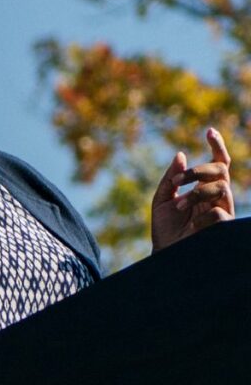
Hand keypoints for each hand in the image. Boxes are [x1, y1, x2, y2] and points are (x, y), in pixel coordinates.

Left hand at [151, 128, 234, 251]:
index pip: (218, 164)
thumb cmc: (165, 229)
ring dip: (197, 193)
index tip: (209, 130)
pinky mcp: (223, 226)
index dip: (217, 146)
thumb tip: (181, 155)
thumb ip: (170, 178)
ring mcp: (222, 210)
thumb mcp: (161, 200)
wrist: (164, 253)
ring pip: (222, 188)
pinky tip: (191, 225)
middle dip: (199, 171)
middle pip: (221, 171)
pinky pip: (219, 212)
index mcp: (203, 189)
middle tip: (178, 182)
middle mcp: (216, 197)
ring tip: (179, 206)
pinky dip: (201, 215)